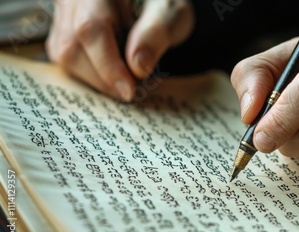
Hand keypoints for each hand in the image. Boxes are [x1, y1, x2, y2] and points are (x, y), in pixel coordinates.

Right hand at [46, 0, 193, 100]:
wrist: (153, 5)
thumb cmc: (162, 6)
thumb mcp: (171, 13)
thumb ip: (156, 33)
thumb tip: (138, 67)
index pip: (91, 29)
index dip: (108, 65)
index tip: (128, 90)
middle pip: (72, 47)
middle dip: (105, 78)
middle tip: (136, 87)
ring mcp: (62, 14)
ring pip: (65, 57)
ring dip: (98, 79)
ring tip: (128, 78)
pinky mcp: (60, 31)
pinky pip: (67, 60)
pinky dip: (92, 75)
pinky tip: (115, 73)